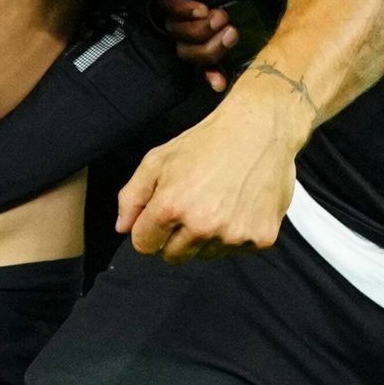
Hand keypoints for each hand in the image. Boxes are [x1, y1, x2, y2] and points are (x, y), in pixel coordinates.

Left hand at [117, 61, 314, 258]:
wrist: (261, 128)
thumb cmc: (206, 142)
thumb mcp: (158, 160)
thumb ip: (132, 196)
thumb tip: (122, 229)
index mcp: (172, 207)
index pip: (144, 245)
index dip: (148, 230)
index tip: (160, 216)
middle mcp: (202, 226)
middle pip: (173, 256)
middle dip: (174, 237)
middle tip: (191, 207)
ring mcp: (233, 235)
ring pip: (205, 255)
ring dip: (205, 237)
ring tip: (217, 202)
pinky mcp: (261, 238)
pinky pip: (236, 250)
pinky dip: (234, 234)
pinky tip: (239, 205)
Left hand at [157, 0, 242, 87]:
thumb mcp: (240, 19)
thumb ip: (242, 38)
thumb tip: (248, 61)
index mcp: (200, 45)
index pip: (203, 67)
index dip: (211, 76)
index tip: (220, 84)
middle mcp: (182, 36)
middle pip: (188, 53)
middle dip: (212, 47)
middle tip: (232, 33)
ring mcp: (172, 17)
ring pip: (178, 32)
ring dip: (201, 28)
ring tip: (221, 18)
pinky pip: (169, 6)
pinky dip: (185, 10)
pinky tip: (202, 10)